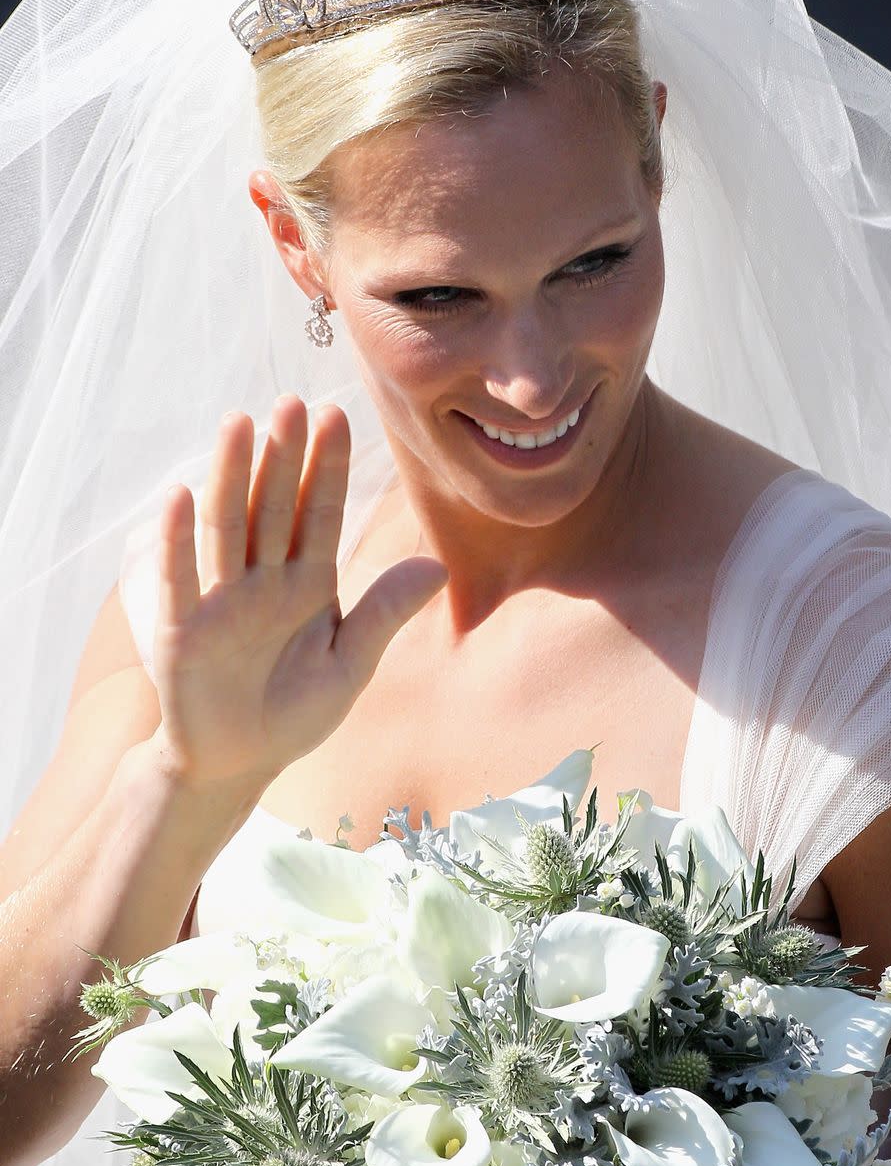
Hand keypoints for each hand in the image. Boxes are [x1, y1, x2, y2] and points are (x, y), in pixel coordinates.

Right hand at [151, 396, 445, 792]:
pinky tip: (180, 494)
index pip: (320, 515)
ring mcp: (222, 600)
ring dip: (231, 476)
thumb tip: (437, 565)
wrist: (236, 764)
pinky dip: (178, 540)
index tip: (338, 415)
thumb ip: (383, 614)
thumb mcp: (349, 666)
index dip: (328, 468)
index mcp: (309, 585)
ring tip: (238, 423)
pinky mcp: (182, 630)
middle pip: (274, 507)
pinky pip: (180, 577)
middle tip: (292, 401)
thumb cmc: (294, 715)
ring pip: (229, 527)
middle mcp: (265, 581)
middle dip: (284, 456)